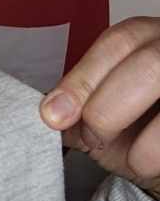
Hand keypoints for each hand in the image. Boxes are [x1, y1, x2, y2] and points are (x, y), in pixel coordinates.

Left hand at [40, 16, 159, 199]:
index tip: (54, 115)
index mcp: (148, 36)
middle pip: (149, 64)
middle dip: (109, 108)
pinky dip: (157, 154)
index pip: (118, 42)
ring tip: (133, 161)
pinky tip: (151, 165)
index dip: (83, 79)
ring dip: (144, 143)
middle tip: (93, 138)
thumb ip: (77, 106)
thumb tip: (51, 112)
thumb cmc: (136, 127)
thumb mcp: (103, 110)